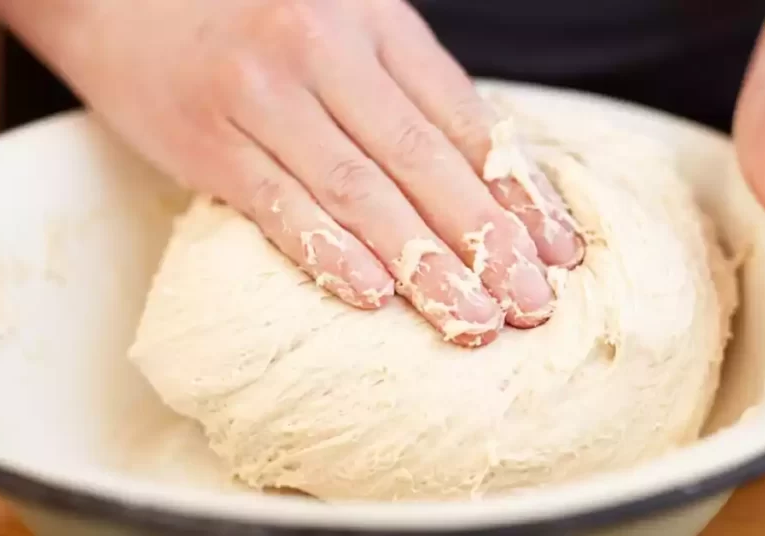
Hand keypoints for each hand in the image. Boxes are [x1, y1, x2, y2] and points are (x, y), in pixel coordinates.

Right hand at [2, 0, 583, 346]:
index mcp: (376, 20)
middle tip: (530, 305)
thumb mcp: (344, 21)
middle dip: (487, 240)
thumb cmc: (251, 13)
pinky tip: (375, 296)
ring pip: (360, 191)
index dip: (515, 190)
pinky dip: (329, 253)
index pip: (463, 118)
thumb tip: (483, 172)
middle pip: (424, 160)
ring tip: (473, 319)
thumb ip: (405, 84)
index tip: (556, 251)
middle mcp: (326, 50)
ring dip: (424, 264)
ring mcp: (264, 95)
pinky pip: (278, 205)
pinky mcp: (207, 141)